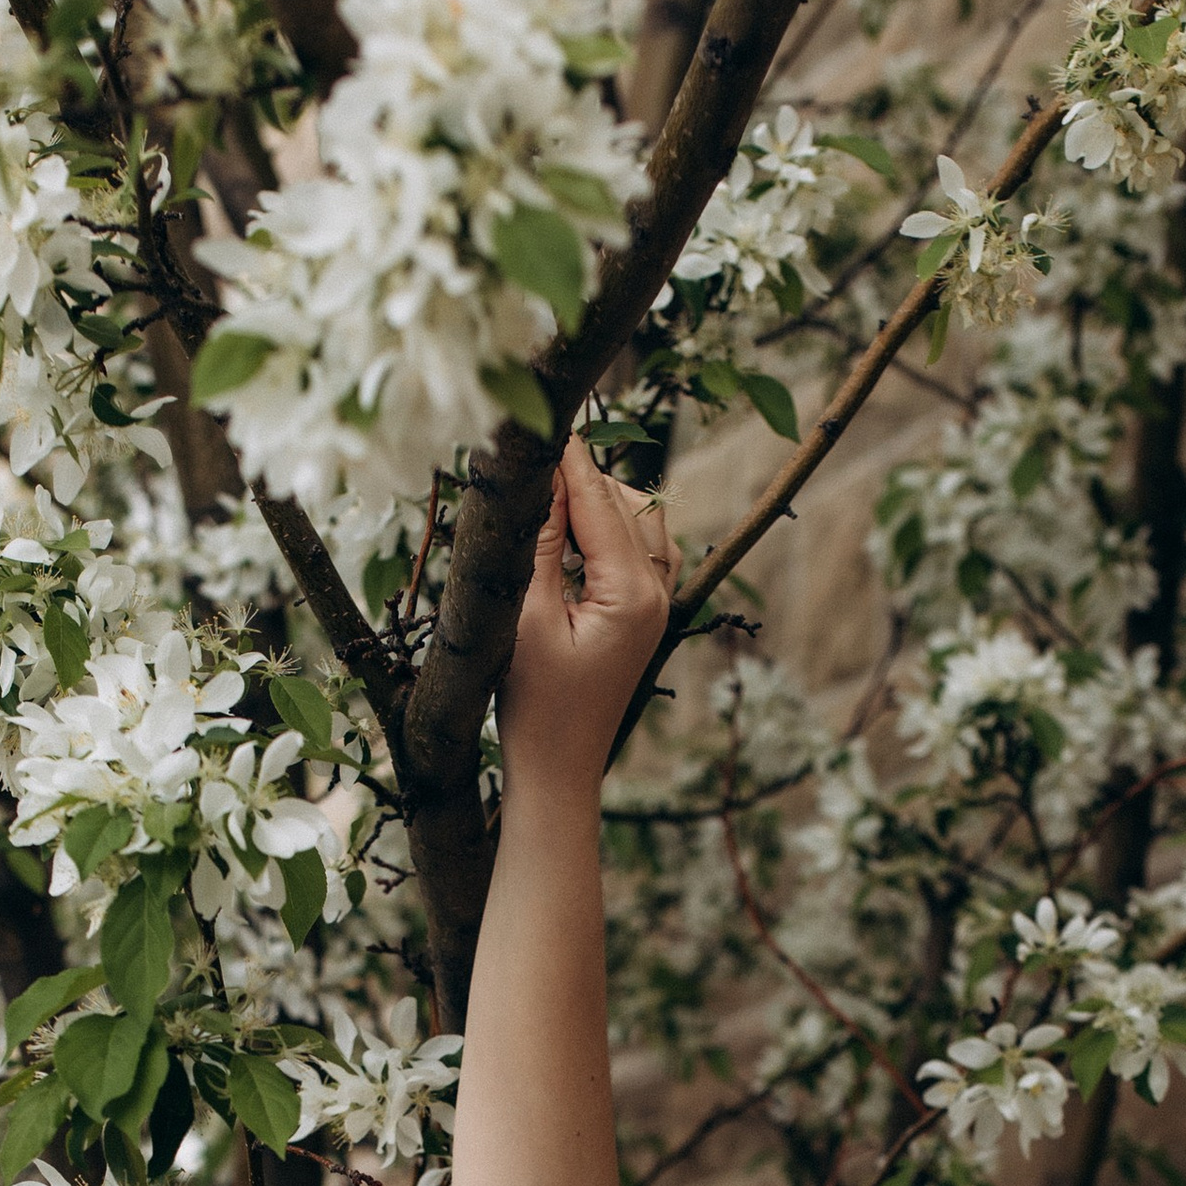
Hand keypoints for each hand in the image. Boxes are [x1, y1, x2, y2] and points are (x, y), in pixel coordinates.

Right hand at [498, 439, 677, 800]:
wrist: (558, 771)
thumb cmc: (534, 707)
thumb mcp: (526, 620)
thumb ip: (538, 545)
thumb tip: (539, 479)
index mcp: (632, 594)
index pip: (598, 502)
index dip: (566, 458)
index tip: (540, 415)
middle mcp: (658, 593)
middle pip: (625, 503)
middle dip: (581, 474)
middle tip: (532, 449)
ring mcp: (660, 606)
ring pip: (640, 520)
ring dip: (598, 497)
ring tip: (547, 484)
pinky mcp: (648, 617)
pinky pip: (644, 548)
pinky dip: (612, 525)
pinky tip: (574, 522)